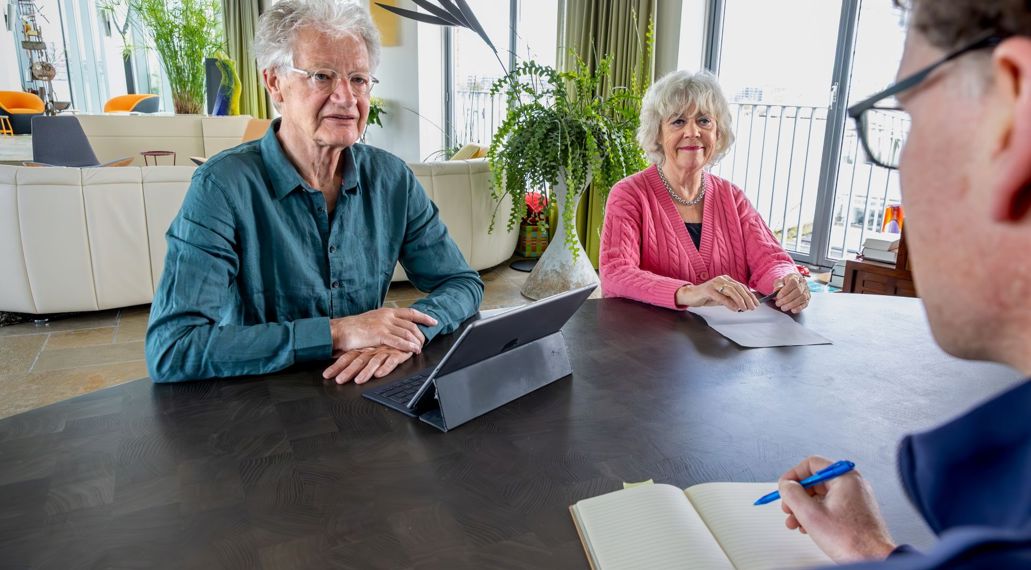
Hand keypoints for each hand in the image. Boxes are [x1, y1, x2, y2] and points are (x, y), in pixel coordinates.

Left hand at [322, 346, 413, 384]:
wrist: (403, 334)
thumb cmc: (385, 345)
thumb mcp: (368, 351)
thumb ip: (355, 359)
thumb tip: (338, 370)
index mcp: (363, 350)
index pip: (347, 358)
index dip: (336, 366)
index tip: (326, 375)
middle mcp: (372, 350)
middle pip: (358, 361)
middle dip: (348, 371)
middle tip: (339, 380)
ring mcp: (384, 351)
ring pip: (373, 362)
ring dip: (366, 372)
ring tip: (359, 381)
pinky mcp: (397, 354)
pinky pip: (391, 361)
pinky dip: (385, 368)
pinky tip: (379, 374)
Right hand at [330, 308, 436, 354]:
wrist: (342, 330)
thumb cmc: (355, 327)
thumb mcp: (373, 319)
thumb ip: (386, 322)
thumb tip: (395, 327)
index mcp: (387, 311)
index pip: (410, 312)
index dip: (423, 317)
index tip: (433, 322)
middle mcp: (388, 316)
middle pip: (412, 324)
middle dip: (421, 334)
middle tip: (425, 342)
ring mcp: (384, 325)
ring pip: (407, 333)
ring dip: (416, 342)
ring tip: (420, 348)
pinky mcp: (380, 335)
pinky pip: (399, 341)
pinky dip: (408, 346)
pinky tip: (413, 350)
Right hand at [676, 275, 757, 311]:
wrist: (690, 296)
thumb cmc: (706, 297)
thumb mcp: (722, 298)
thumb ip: (731, 300)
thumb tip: (743, 305)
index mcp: (726, 280)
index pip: (741, 286)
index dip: (750, 295)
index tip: (756, 303)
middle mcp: (722, 279)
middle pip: (738, 288)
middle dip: (747, 298)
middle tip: (753, 307)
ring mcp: (715, 283)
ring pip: (732, 290)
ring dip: (740, 300)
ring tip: (744, 309)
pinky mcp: (708, 289)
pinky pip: (721, 296)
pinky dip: (729, 303)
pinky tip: (734, 309)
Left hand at [773, 273, 809, 313]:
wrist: (790, 285)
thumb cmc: (784, 283)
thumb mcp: (779, 282)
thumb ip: (778, 285)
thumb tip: (777, 290)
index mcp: (795, 277)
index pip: (793, 283)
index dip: (785, 290)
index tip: (778, 296)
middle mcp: (803, 283)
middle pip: (798, 291)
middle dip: (787, 299)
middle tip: (779, 303)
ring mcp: (806, 291)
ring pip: (802, 298)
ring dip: (792, 304)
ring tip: (783, 307)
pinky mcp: (807, 299)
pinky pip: (805, 304)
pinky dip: (798, 308)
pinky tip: (792, 310)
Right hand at [778, 455, 895, 563]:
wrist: (873, 559)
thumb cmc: (851, 540)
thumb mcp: (810, 514)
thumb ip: (792, 494)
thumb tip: (786, 485)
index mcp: (845, 477)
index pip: (811, 464)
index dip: (793, 476)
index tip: (784, 487)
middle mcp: (853, 484)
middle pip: (815, 481)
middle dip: (797, 496)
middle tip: (788, 508)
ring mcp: (856, 498)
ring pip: (821, 496)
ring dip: (804, 508)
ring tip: (796, 522)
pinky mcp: (856, 512)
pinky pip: (831, 506)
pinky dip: (817, 514)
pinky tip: (809, 527)